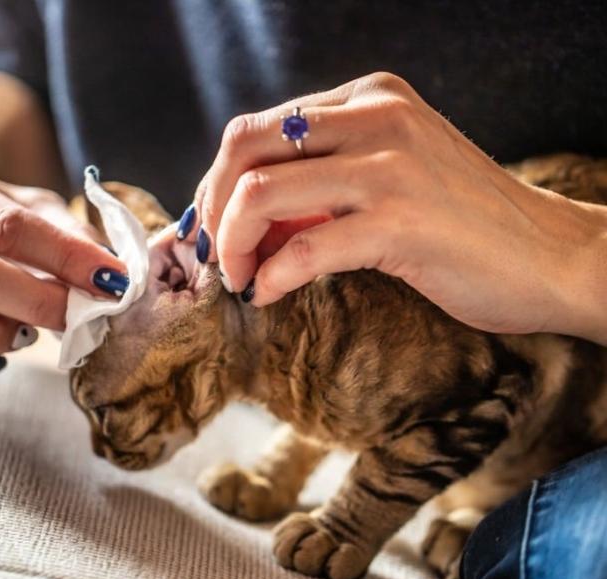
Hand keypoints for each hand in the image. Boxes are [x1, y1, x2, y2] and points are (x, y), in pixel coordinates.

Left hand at [188, 72, 606, 340]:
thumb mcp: (392, 172)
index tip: (212, 226)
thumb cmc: (465, 222)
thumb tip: (244, 209)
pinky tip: (269, 294)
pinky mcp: (400, 222)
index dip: (218, 183)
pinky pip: (301, 250)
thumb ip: (327, 175)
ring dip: (231, 244)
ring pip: (260, 193)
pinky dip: (270, 277)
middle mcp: (375, 118)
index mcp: (369, 99)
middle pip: (244, 148)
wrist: (552, 255)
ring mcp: (388, 167)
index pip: (257, 128)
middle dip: (211, 207)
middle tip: (213, 253)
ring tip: (238, 277)